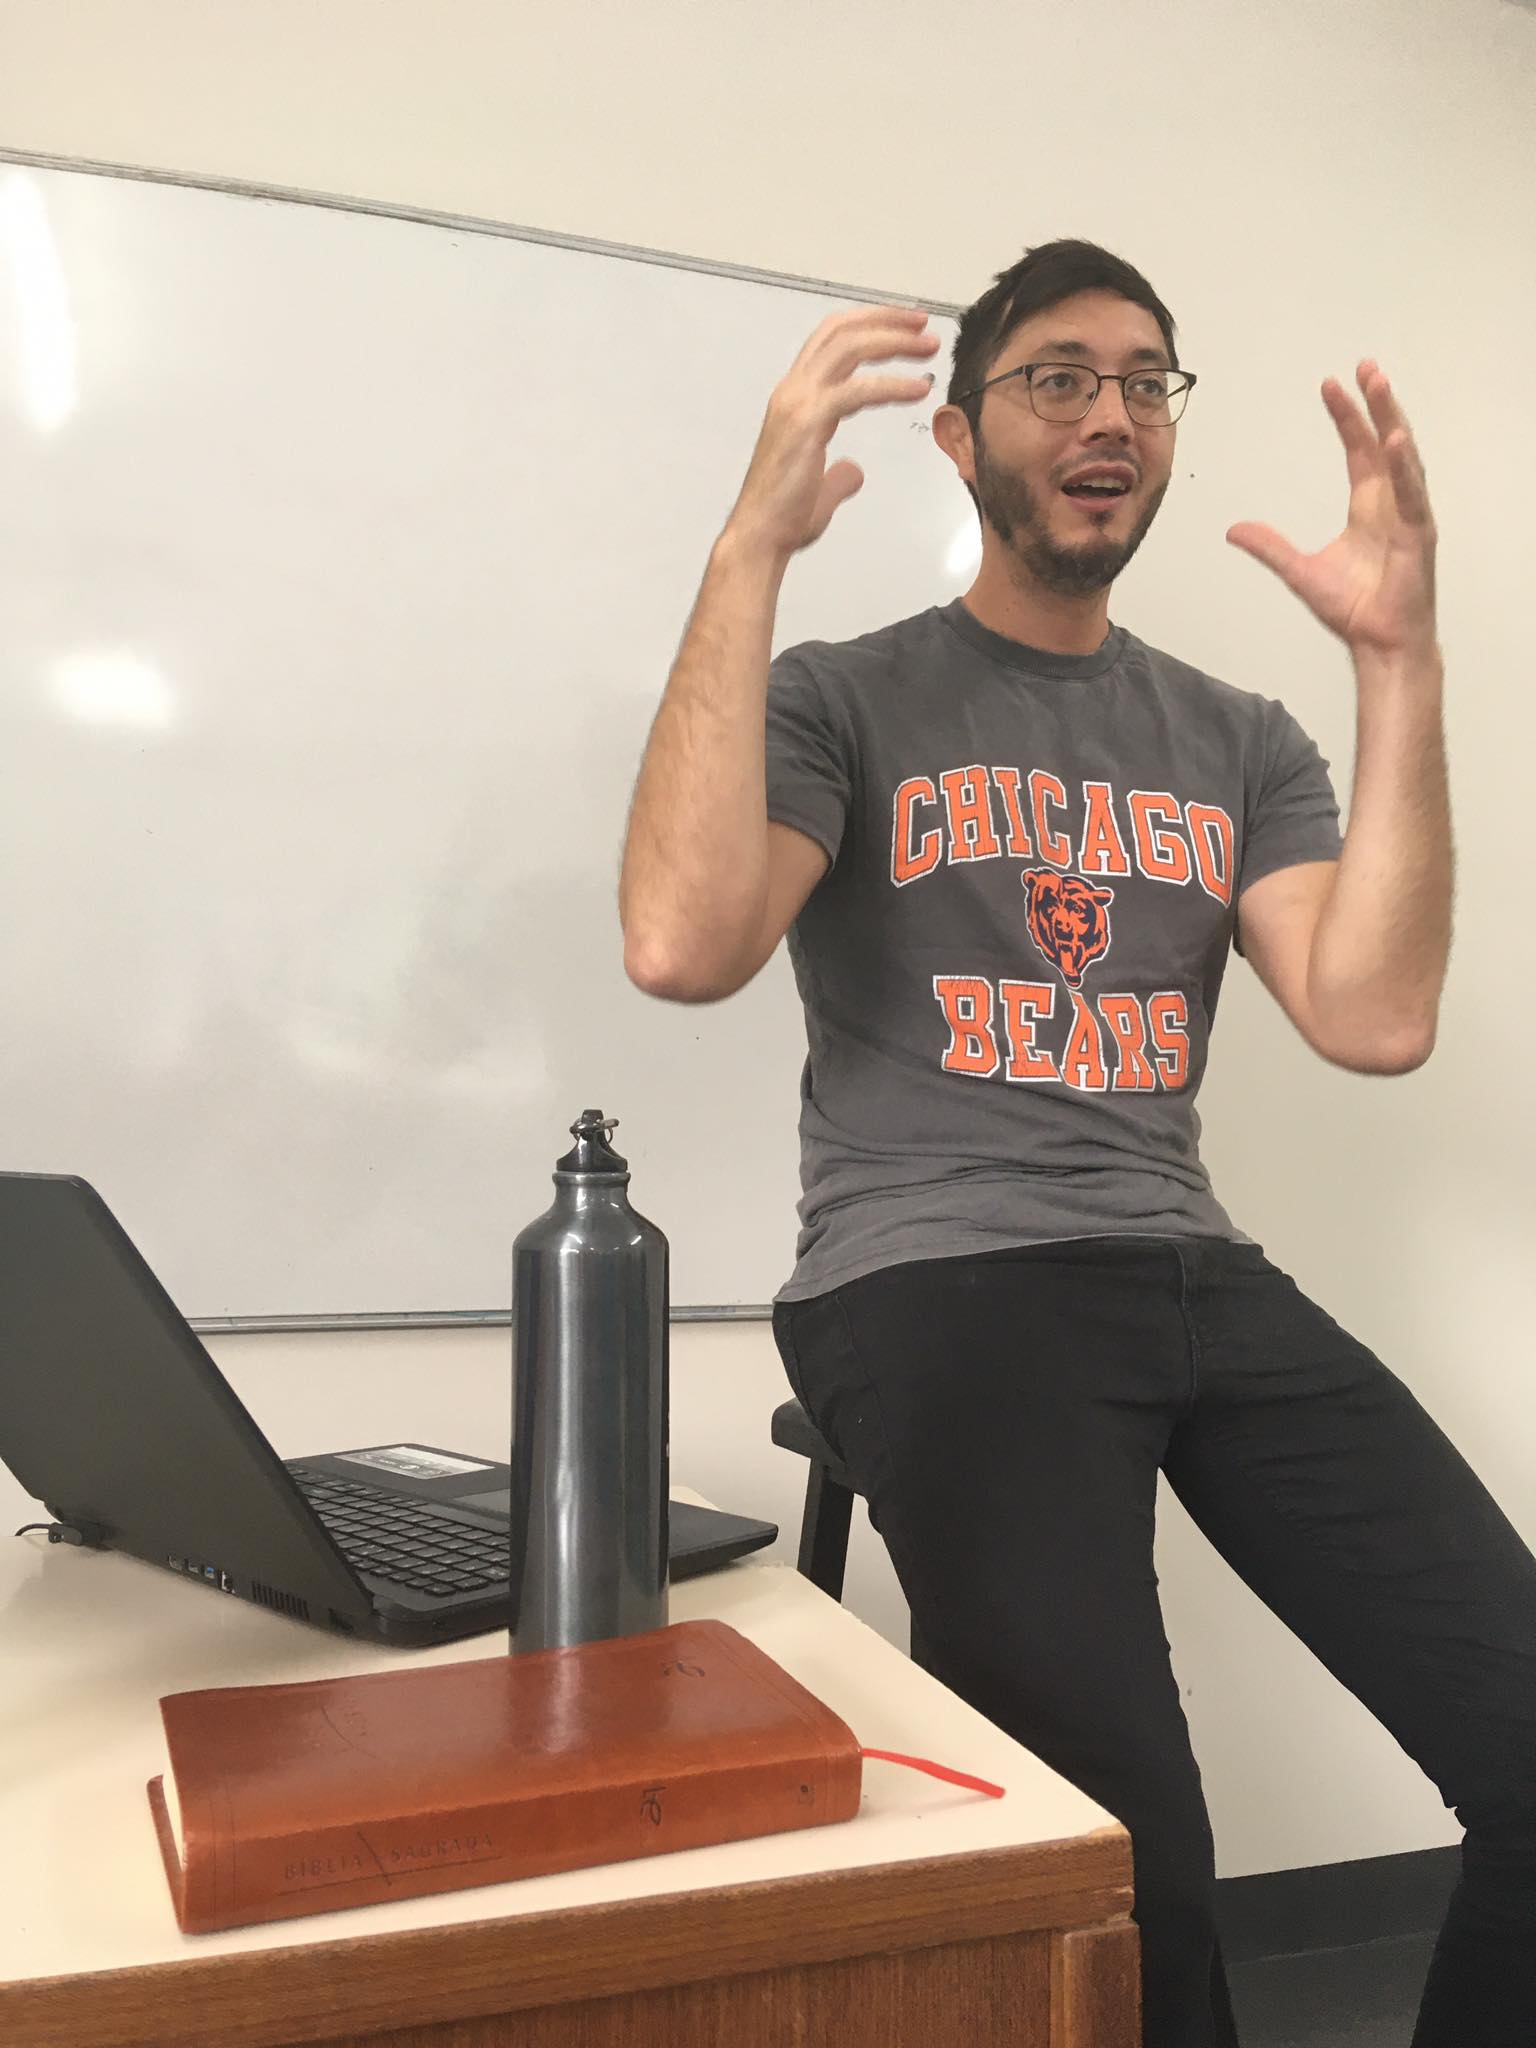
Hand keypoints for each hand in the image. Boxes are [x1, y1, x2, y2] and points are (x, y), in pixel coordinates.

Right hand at [725, 306, 940, 560]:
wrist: (760, 537)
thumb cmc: (783, 517)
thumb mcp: (819, 488)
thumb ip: (838, 475)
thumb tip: (854, 473)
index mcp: (795, 398)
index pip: (831, 340)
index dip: (869, 325)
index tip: (905, 327)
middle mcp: (793, 390)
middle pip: (841, 331)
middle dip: (886, 321)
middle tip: (924, 323)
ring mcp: (798, 402)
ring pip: (849, 348)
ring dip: (893, 342)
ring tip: (928, 347)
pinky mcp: (808, 422)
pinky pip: (857, 390)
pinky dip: (891, 384)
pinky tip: (918, 390)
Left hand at [1226, 362, 1436, 659]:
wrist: (1377, 642)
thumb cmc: (1354, 608)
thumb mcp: (1299, 571)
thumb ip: (1270, 546)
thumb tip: (1233, 530)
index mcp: (1368, 505)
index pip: (1357, 449)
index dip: (1346, 417)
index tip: (1331, 384)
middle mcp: (1391, 502)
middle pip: (1384, 441)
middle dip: (1375, 403)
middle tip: (1364, 365)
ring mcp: (1409, 515)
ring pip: (1403, 457)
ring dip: (1392, 419)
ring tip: (1380, 385)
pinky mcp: (1420, 535)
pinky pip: (1413, 494)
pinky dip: (1405, 467)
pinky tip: (1396, 440)